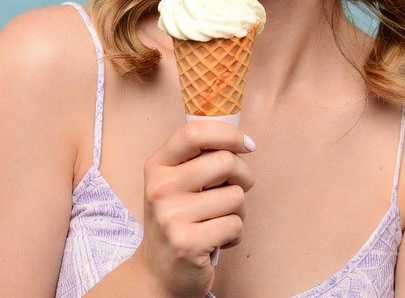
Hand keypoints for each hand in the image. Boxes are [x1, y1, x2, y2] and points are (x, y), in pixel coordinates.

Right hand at [133, 120, 255, 296]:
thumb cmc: (178, 218)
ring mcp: (171, 216)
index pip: (194, 133)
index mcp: (158, 166)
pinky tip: (218, 240)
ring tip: (221, 220)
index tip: (247, 145)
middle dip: (244, 175)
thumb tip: (242, 142)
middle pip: (225, 162)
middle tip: (238, 189)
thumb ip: (199, 158)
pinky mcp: (188, 244)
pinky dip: (235, 233)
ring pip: (235, 196)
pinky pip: (235, 225)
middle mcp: (160, 188)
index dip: (228, 134)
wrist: (158, 272)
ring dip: (239, 210)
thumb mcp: (176, 182)